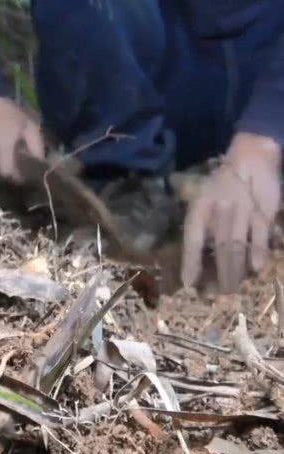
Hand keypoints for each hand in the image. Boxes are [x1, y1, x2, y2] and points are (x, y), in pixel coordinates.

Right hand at [0, 96, 44, 181]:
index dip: (16, 177)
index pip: (7, 171)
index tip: (25, 176)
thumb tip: (40, 162)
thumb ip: (36, 146)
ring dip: (0, 163)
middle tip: (18, 162)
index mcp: (3, 144)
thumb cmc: (11, 113)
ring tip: (8, 154)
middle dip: (9, 169)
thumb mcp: (30, 127)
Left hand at [182, 132, 281, 294]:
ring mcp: (242, 213)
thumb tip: (199, 256)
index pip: (192, 239)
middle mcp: (219, 212)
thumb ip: (203, 225)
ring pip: (237, 246)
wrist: (251, 158)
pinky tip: (256, 269)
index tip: (189, 284)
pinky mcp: (264, 212)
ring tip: (232, 289)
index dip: (190, 262)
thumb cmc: (223, 183)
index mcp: (200, 208)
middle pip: (217, 248)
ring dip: (235, 270)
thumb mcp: (204, 199)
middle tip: (216, 295)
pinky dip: (258, 253)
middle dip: (217, 274)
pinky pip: (259, 236)